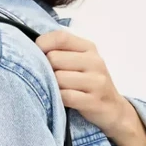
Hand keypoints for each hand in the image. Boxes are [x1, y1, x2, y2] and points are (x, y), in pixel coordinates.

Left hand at [35, 29, 145, 145]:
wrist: (113, 109)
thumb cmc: (89, 83)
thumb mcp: (81, 61)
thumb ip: (62, 51)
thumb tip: (32, 48)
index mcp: (89, 47)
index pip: (60, 37)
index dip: (42, 45)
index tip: (37, 55)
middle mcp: (94, 61)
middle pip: (54, 58)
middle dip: (46, 69)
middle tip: (50, 78)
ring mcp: (96, 81)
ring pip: (58, 78)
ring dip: (52, 86)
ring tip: (56, 90)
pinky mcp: (93, 101)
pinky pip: (65, 96)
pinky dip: (58, 99)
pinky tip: (61, 100)